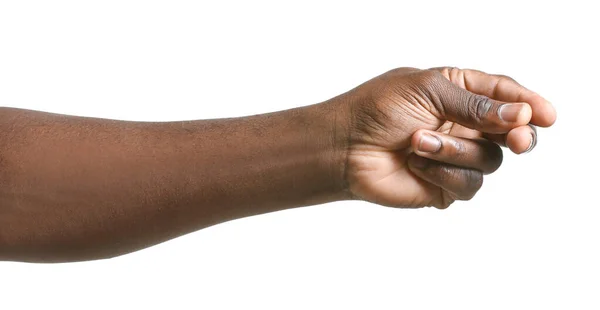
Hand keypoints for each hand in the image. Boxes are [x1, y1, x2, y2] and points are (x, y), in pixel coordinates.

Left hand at [337, 67, 555, 207]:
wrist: (344, 148)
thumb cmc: (377, 110)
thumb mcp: (428, 91)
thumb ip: (476, 104)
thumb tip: (522, 113)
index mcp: (457, 92)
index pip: (504, 95)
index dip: (528, 104)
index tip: (548, 115)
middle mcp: (461, 124)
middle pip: (510, 132)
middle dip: (517, 135)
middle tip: (518, 140)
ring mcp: (454, 156)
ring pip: (488, 160)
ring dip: (455, 150)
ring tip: (417, 141)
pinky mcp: (444, 185)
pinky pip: (468, 185)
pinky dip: (443, 173)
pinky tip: (416, 163)